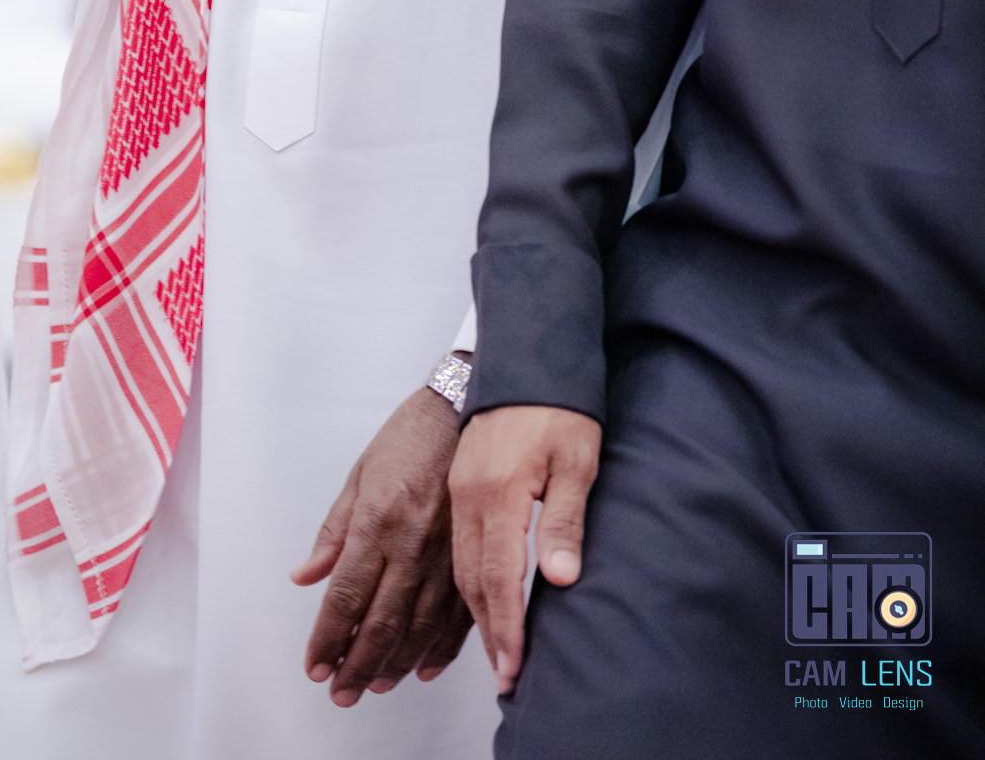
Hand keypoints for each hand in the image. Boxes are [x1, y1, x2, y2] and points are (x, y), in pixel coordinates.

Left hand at [292, 386, 472, 708]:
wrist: (463, 409)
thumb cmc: (408, 437)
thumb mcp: (359, 475)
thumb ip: (333, 532)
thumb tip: (305, 577)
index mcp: (378, 520)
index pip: (347, 594)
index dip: (329, 637)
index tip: (315, 664)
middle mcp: (412, 542)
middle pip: (381, 621)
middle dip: (357, 665)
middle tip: (340, 692)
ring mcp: (447, 553)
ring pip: (420, 626)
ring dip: (395, 663)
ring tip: (375, 685)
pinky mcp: (473, 556)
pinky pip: (459, 614)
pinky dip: (441, 648)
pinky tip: (422, 666)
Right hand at [449, 404, 600, 694]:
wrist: (526, 356)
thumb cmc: (558, 406)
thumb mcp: (575, 461)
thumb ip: (564, 521)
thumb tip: (559, 579)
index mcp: (496, 492)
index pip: (499, 577)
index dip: (506, 628)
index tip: (513, 669)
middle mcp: (469, 496)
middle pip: (472, 580)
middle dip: (488, 633)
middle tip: (505, 676)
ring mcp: (461, 491)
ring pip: (459, 566)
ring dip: (473, 613)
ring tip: (492, 652)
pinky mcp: (461, 484)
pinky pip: (457, 546)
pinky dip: (465, 582)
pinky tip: (477, 602)